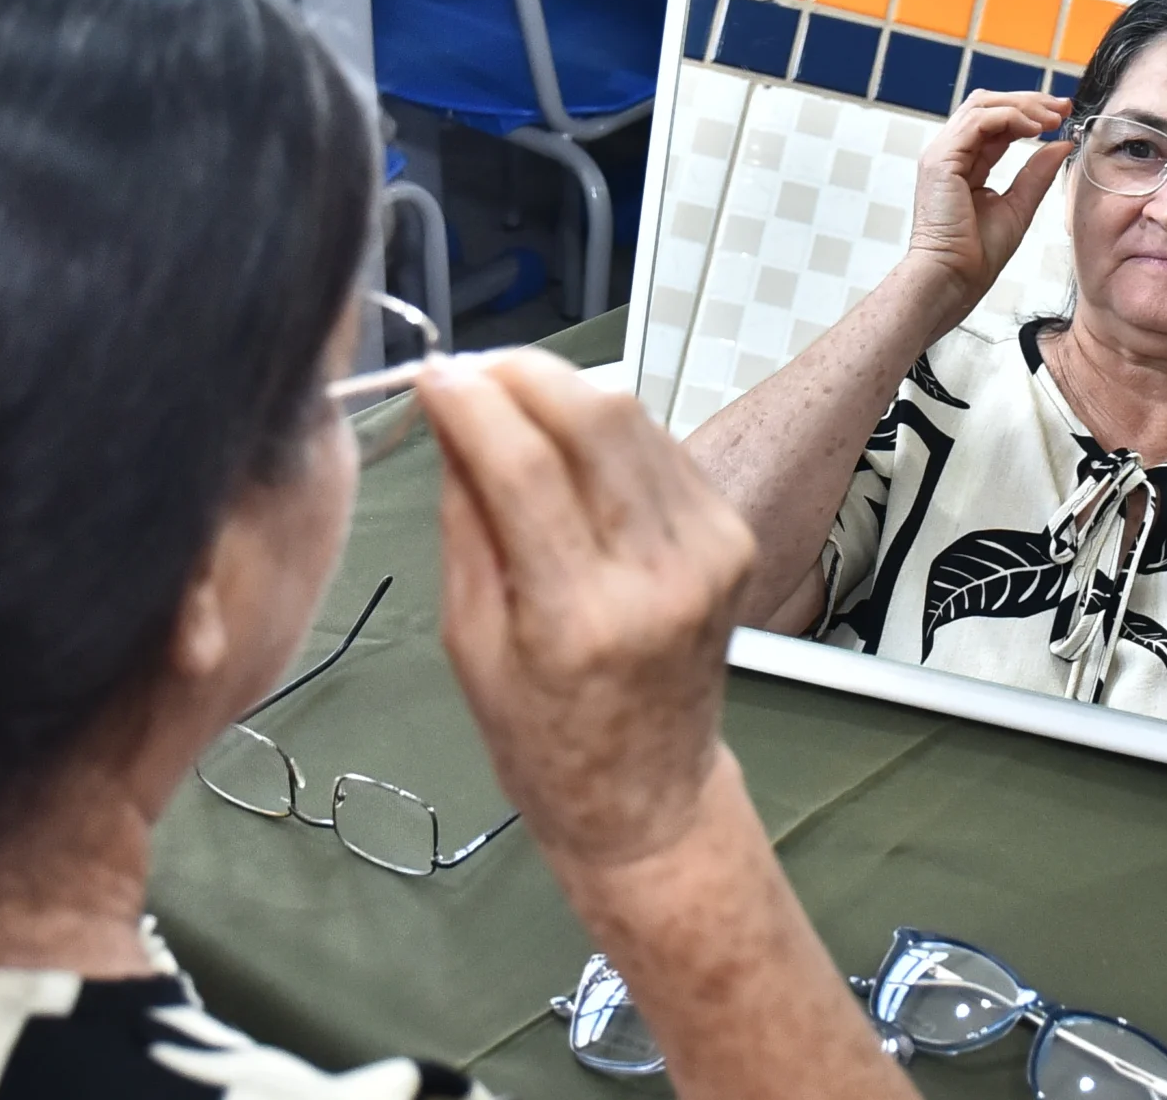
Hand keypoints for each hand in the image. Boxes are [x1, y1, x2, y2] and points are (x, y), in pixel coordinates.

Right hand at [418, 351, 755, 868]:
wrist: (647, 794)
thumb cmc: (541, 736)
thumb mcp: (469, 640)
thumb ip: (464, 518)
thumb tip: (451, 414)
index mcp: (579, 619)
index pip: (523, 467)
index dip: (471, 403)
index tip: (432, 374)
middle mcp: (659, 576)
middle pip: (594, 417)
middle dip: (522, 373)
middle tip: (471, 374)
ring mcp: (710, 552)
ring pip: (633, 416)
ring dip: (564, 390)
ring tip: (509, 403)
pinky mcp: (734, 536)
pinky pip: (661, 445)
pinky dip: (609, 427)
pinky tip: (570, 446)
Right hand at [905, 90, 1073, 324]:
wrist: (953, 278)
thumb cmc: (976, 254)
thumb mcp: (1019, 206)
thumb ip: (1037, 174)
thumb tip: (1061, 144)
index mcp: (965, 164)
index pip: (996, 122)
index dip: (1029, 113)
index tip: (1062, 116)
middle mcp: (950, 154)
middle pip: (987, 105)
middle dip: (1028, 100)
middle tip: (1062, 106)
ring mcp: (942, 154)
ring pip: (982, 105)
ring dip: (1022, 105)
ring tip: (1053, 117)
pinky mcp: (941, 160)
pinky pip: (978, 121)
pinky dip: (1009, 118)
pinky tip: (1035, 129)